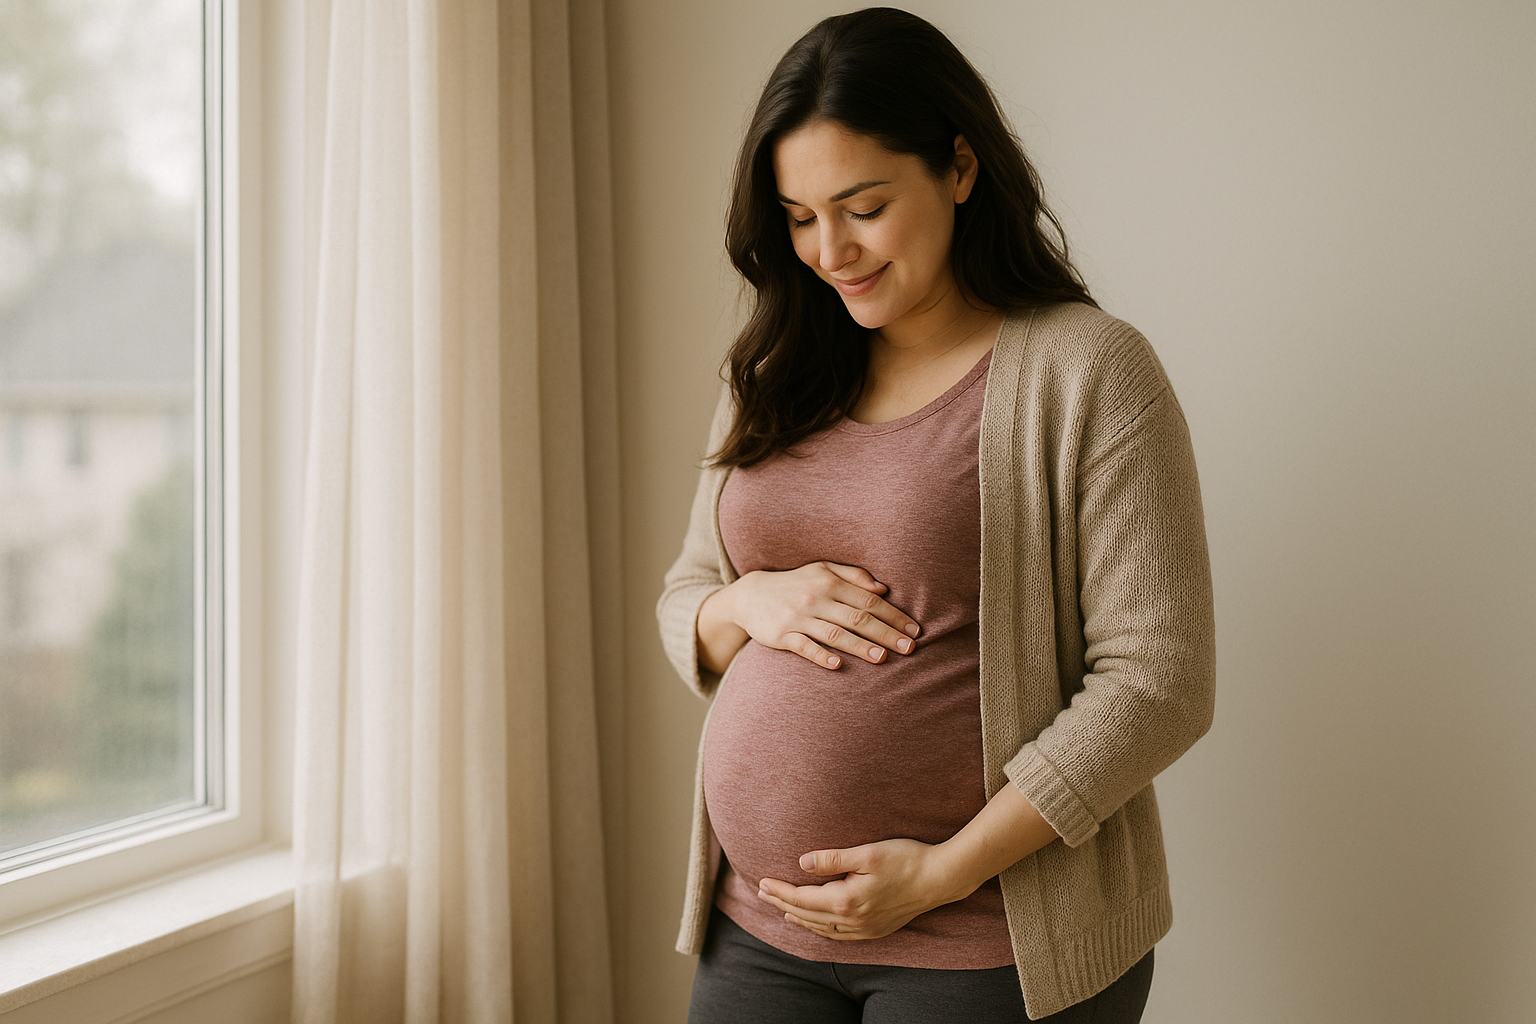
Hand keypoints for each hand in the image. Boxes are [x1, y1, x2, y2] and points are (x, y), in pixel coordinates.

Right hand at [705, 561, 920, 671]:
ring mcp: (798, 617)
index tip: (914, 630)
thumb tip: (883, 589)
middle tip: (910, 648)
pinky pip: (804, 646)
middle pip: (857, 618)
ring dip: (860, 646)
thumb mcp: (822, 570)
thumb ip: (853, 576)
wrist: (750, 596)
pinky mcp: (782, 635)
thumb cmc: (795, 584)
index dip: (894, 615)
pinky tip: (837, 664)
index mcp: (829, 582)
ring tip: (883, 658)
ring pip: (835, 633)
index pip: (869, 600)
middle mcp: (816, 598)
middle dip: (886, 633)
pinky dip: (821, 655)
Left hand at [755, 839, 964, 939]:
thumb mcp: (867, 853)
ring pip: (822, 928)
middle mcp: (853, 921)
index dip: (779, 891)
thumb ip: (832, 859)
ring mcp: (865, 929)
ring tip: (782, 909)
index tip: (761, 882)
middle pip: (807, 915)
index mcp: (847, 901)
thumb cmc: (905, 859)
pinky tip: (815, 923)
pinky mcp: (876, 930)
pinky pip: (839, 935)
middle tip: (762, 893)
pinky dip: (820, 929)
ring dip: (799, 918)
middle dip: (782, 903)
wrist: (940, 878)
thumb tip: (802, 863)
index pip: (803, 899)